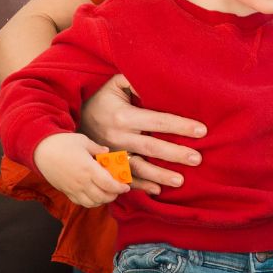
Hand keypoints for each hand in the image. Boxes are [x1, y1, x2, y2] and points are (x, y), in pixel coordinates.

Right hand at [33, 133, 130, 206]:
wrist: (40, 150)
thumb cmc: (61, 142)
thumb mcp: (83, 141)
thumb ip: (97, 149)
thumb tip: (107, 153)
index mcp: (88, 168)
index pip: (109, 185)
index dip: (120, 188)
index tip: (125, 186)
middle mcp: (81, 182)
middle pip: (103, 197)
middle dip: (114, 195)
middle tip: (118, 189)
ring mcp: (73, 188)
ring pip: (92, 203)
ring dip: (103, 200)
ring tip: (107, 192)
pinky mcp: (66, 191)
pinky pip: (81, 202)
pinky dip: (90, 202)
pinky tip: (94, 195)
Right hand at [79, 74, 206, 194]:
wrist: (72, 121)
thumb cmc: (101, 100)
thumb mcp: (115, 85)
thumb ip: (134, 81)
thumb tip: (158, 83)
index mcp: (123, 117)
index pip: (157, 122)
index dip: (180, 126)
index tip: (201, 131)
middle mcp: (118, 138)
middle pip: (152, 148)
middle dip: (176, 154)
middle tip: (197, 159)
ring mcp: (113, 155)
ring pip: (139, 168)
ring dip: (160, 175)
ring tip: (181, 181)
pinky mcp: (108, 166)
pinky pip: (125, 178)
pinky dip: (141, 186)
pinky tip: (157, 191)